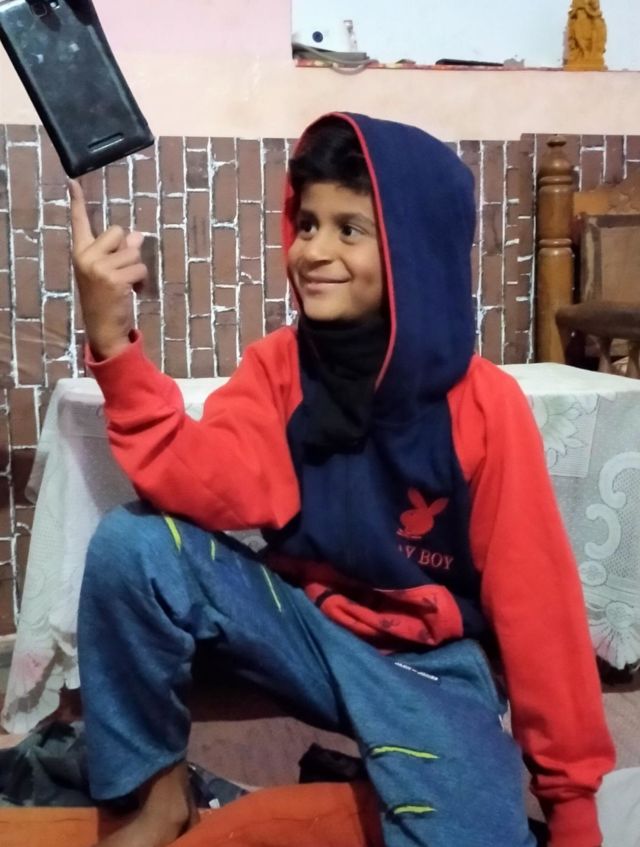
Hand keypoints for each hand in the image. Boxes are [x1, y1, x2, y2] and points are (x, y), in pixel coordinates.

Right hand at [69, 179, 147, 359]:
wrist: (103, 327)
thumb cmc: (106, 298)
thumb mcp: (108, 271)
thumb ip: (119, 251)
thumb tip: (138, 235)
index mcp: (81, 252)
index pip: (79, 223)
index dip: (77, 202)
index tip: (73, 182)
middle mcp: (86, 256)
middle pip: (119, 232)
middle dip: (127, 250)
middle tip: (121, 271)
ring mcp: (99, 268)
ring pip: (134, 252)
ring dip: (138, 267)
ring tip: (128, 284)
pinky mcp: (114, 279)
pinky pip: (140, 267)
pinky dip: (143, 279)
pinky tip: (133, 291)